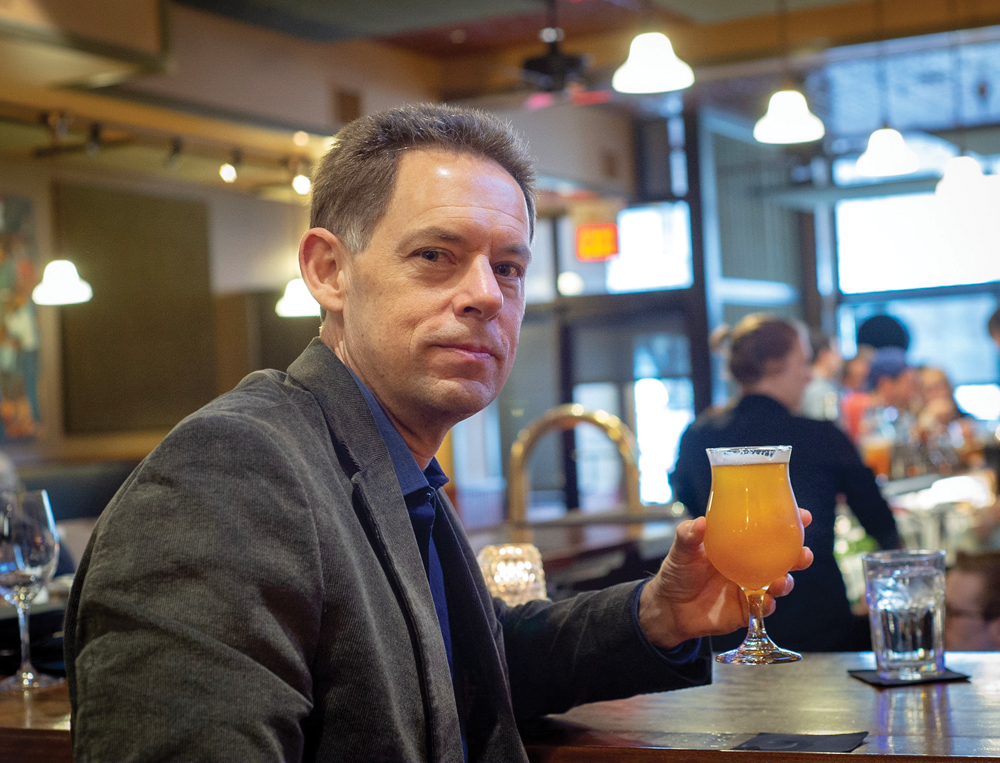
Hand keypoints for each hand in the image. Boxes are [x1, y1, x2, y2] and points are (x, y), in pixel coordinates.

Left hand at [638, 509, 813, 649]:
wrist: (670, 608)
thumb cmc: (677, 573)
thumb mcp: (681, 550)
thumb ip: (689, 535)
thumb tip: (700, 523)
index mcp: (737, 545)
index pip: (766, 530)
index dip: (787, 523)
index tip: (803, 516)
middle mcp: (748, 565)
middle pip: (782, 558)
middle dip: (798, 555)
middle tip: (804, 553)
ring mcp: (749, 588)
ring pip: (778, 584)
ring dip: (786, 582)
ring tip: (783, 580)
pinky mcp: (746, 610)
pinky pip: (763, 608)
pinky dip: (768, 605)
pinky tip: (766, 601)